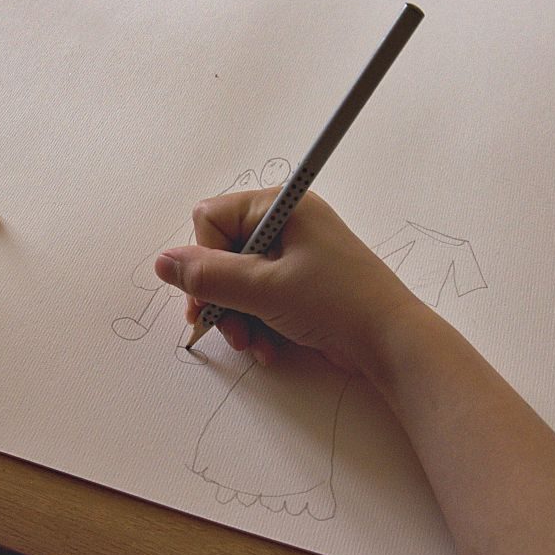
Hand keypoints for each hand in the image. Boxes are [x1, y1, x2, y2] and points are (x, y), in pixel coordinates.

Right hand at [153, 189, 420, 378]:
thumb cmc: (337, 303)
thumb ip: (209, 277)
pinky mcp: (300, 286)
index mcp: (280, 207)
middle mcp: (285, 225)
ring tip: (253, 343)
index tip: (208, 297)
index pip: (211, 219)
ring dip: (239, 318)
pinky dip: (258, 325)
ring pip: (238, 283)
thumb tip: (163, 262)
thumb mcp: (265, 289)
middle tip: (227, 329)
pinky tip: (269, 347)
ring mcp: (294, 256)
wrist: (391, 344)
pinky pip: (260, 300)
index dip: (204, 260)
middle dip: (221, 298)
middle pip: (221, 255)